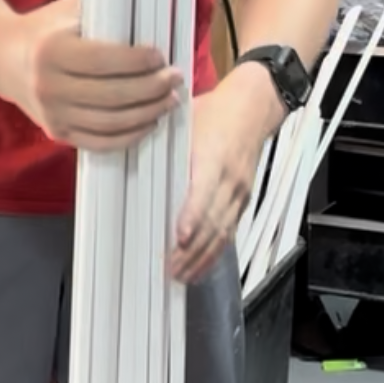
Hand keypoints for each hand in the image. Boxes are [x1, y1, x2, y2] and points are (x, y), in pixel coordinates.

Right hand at [0, 0, 181, 151]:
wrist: (1, 58)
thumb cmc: (46, 28)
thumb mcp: (69, 11)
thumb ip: (105, 11)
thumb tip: (153, 12)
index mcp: (52, 52)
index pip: (103, 61)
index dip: (137, 61)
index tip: (161, 56)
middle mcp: (49, 87)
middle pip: (112, 96)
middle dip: (152, 89)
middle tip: (176, 79)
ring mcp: (52, 114)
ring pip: (110, 123)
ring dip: (147, 114)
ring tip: (170, 100)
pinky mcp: (57, 132)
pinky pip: (100, 143)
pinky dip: (129, 137)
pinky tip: (150, 123)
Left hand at [171, 63, 282, 283]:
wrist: (255, 107)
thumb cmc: (217, 111)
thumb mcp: (187, 120)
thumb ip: (163, 141)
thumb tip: (128, 154)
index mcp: (214, 159)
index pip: (203, 194)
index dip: (192, 217)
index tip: (179, 237)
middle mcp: (229, 180)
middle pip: (213, 222)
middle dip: (192, 249)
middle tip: (171, 268)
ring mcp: (239, 192)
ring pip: (222, 232)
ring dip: (203, 257)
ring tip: (183, 276)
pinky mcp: (244, 199)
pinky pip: (230, 230)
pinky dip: (216, 250)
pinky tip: (202, 265)